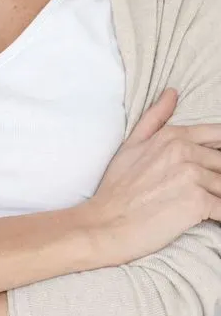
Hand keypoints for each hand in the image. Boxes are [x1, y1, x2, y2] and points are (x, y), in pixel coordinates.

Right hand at [82, 88, 220, 267]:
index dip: (219, 153)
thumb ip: (155, 118)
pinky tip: (210, 217)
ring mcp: (192, 176)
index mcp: (173, 136)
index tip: (209, 168)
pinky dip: (220, 214)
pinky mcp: (199, 202)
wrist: (106, 223)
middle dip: (216, 179)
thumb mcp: (131, 145)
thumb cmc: (117, 188)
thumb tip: (172, 92)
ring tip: (199, 204)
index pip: (218, 136)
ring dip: (217, 196)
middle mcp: (185, 152)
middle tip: (196, 188)